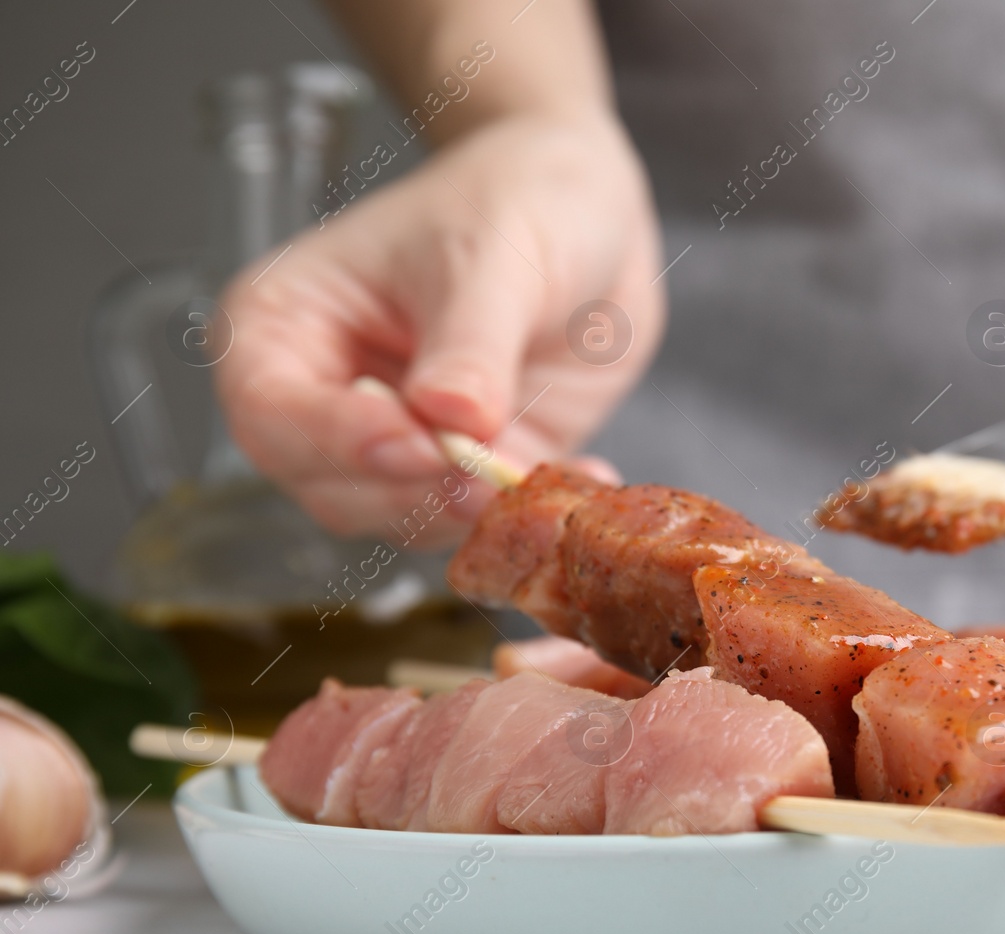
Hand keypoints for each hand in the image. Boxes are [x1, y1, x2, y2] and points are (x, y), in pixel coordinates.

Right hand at [215, 113, 662, 544]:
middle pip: (331, 486)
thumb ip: (469, 343)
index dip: (337, 441)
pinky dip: (527, 514)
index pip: (270, 412)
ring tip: (540, 474)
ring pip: (403, 518)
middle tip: (489, 470)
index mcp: (285, 324)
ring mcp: (397, 440)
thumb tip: (449, 418)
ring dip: (474, 510)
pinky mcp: (465, 471)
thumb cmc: (517, 199)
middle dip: (413, 490)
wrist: (589, 211)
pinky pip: (480, 518)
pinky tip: (580, 477)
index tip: (418, 443)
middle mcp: (326, 396)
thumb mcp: (494, 257)